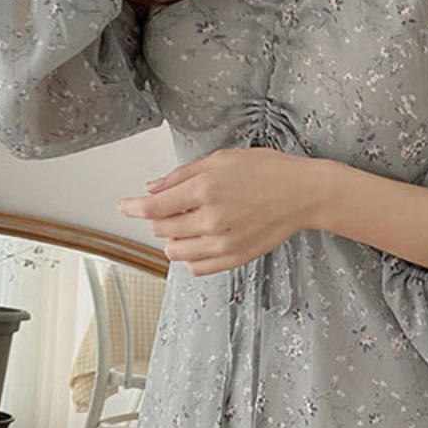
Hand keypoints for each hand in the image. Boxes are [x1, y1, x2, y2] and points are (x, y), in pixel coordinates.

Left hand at [117, 147, 315, 275]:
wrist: (304, 194)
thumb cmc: (268, 171)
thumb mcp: (221, 160)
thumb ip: (182, 175)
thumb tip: (152, 188)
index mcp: (205, 189)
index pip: (153, 207)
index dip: (132, 207)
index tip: (124, 207)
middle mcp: (211, 219)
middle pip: (161, 230)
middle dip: (160, 218)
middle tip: (175, 206)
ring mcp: (223, 243)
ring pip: (174, 252)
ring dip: (173, 239)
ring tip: (189, 224)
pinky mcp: (235, 258)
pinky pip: (196, 268)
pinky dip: (189, 257)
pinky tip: (198, 242)